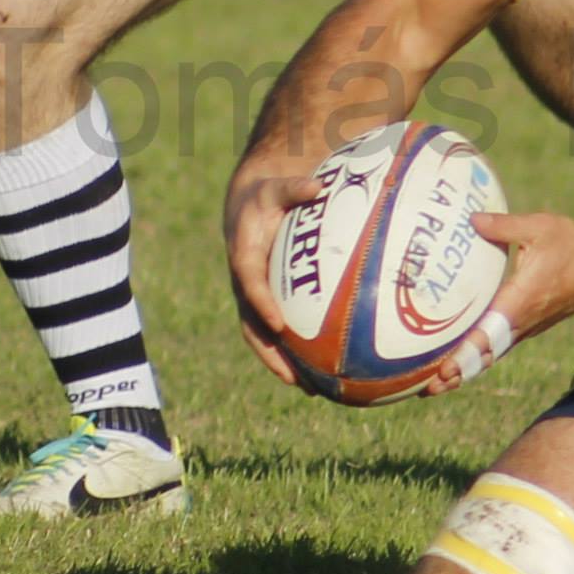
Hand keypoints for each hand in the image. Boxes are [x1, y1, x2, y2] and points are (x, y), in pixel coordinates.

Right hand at [223, 168, 322, 386]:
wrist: (248, 208)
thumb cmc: (266, 197)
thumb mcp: (275, 188)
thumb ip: (293, 187)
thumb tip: (315, 184)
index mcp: (244, 259)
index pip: (250, 285)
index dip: (262, 305)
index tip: (278, 324)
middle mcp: (246, 287)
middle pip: (255, 329)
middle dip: (272, 356)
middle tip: (296, 378)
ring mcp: (256, 300)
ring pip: (267, 340)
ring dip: (286, 365)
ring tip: (315, 389)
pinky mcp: (269, 305)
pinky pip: (283, 334)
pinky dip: (300, 352)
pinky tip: (329, 370)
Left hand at [423, 211, 573, 394]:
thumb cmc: (571, 246)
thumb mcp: (539, 227)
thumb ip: (503, 226)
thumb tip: (471, 221)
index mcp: (520, 301)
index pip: (487, 334)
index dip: (463, 353)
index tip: (441, 371)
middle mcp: (522, 322)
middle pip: (485, 355)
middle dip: (457, 372)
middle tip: (426, 389)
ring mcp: (527, 327)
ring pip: (492, 355)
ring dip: (466, 369)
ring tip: (436, 384)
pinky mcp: (530, 326)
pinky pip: (501, 347)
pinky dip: (480, 358)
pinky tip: (463, 360)